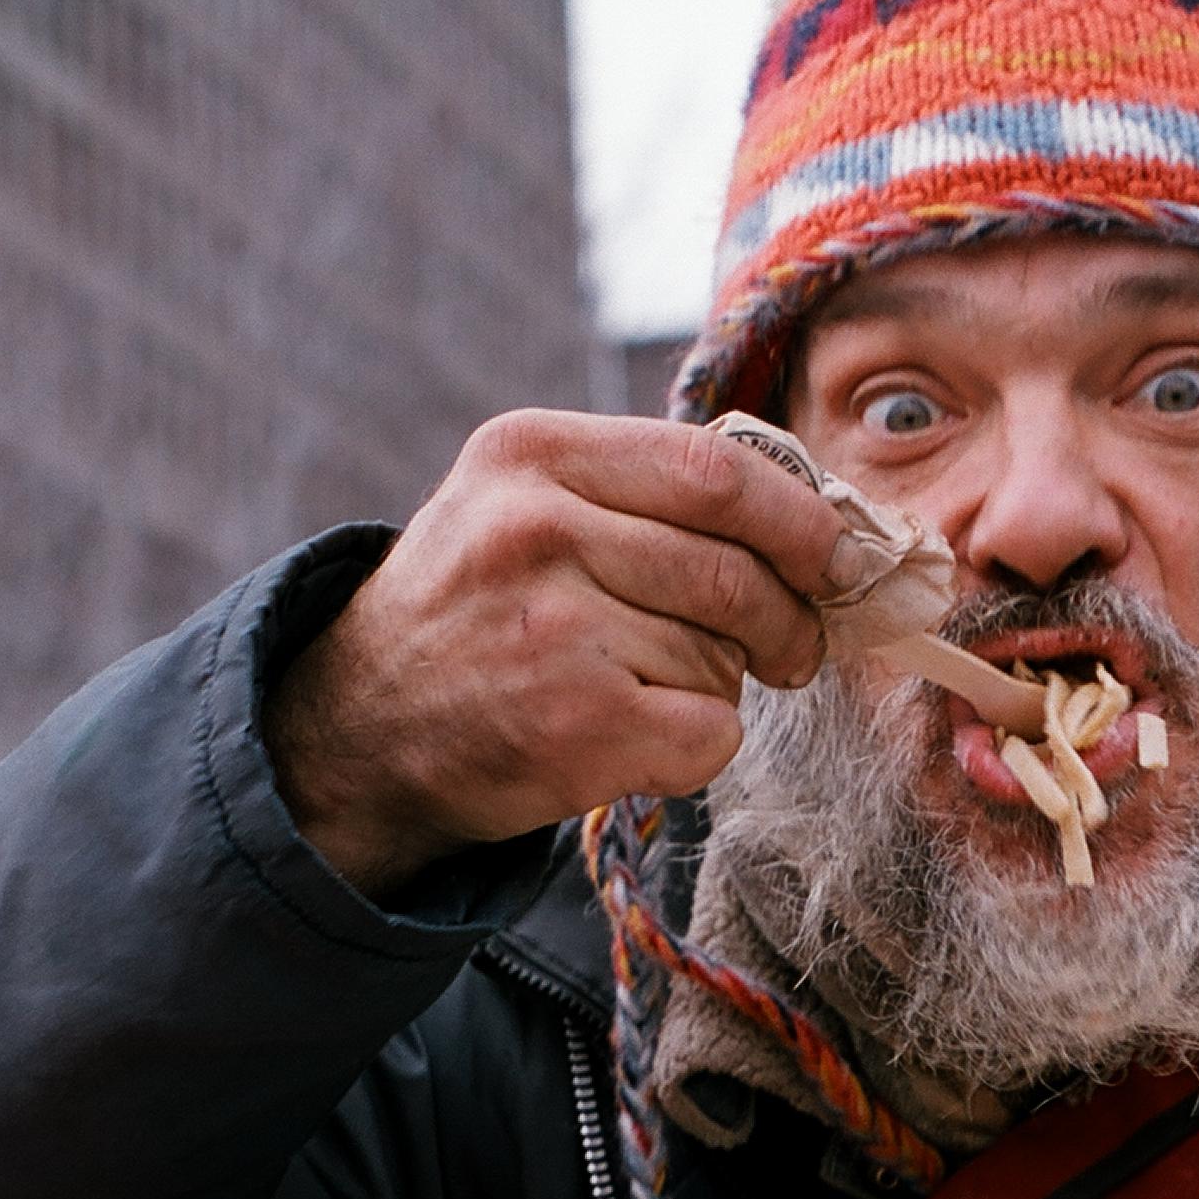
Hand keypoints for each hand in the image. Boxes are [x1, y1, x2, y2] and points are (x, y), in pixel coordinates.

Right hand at [265, 412, 852, 893]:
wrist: (360, 732)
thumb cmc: (475, 613)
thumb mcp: (523, 503)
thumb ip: (646, 490)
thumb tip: (821, 523)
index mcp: (532, 452)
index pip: (719, 470)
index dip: (803, 519)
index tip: (838, 556)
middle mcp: (537, 528)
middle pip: (737, 570)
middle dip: (790, 619)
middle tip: (793, 651)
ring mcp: (556, 628)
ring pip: (725, 655)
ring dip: (719, 685)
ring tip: (649, 688)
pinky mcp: (579, 723)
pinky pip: (712, 730)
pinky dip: (699, 746)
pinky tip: (637, 737)